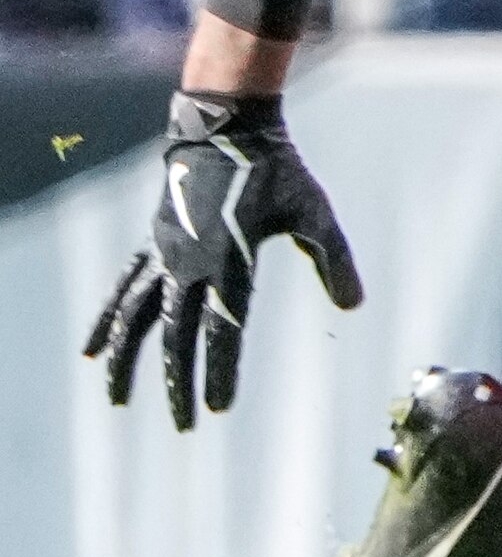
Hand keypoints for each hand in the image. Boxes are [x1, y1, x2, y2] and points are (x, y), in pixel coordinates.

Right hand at [87, 90, 365, 427]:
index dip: (221, 369)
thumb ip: (333, 259)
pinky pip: (124, 290)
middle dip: (179, 382)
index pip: (223, 329)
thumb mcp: (314, 212)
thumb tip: (353, 306)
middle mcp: (188, 264)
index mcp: (228, 262)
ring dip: (128, 361)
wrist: (226, 130)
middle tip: (184, 426)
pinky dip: (108, 320)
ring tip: (118, 400)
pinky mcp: (152, 245)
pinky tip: (92, 350)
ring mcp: (164, 254)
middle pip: (177, 335)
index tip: (219, 406)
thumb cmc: (276, 172)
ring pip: (137, 318)